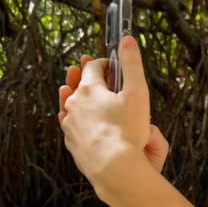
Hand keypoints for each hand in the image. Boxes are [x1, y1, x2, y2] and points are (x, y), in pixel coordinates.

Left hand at [59, 56, 168, 173]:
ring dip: (84, 100)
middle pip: (81, 84)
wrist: (113, 167)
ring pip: (74, 106)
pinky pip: (73, 126)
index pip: (94, 67)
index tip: (115, 66)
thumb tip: (127, 39)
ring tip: (93, 100)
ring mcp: (70, 123)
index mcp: (89, 88)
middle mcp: (74, 103)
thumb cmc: (128, 131)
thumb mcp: (137, 92)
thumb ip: (132, 64)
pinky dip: (80, 121)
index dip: (106, 64)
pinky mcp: (71, 142)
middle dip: (94, 81)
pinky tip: (88, 124)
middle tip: (104, 80)